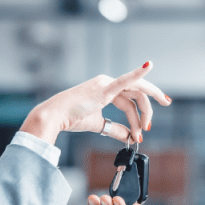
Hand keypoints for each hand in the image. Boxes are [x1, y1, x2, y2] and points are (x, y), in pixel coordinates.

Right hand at [19, 61, 171, 144]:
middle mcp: (108, 83)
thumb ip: (115, 129)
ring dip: (144, 111)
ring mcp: (106, 83)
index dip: (139, 116)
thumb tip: (130, 138)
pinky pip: (124, 80)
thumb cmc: (72, 118)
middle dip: (148, 110)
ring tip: (144, 128)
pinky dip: (138, 73)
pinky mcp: (104, 87)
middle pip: (137, 95)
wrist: (56, 116)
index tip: (143, 130)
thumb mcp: (98, 124)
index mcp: (106, 89)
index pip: (130, 102)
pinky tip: (148, 66)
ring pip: (137, 92)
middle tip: (149, 127)